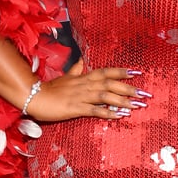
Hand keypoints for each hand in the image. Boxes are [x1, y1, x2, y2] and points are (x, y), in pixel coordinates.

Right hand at [28, 59, 147, 121]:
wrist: (34, 97)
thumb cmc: (49, 89)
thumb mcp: (65, 77)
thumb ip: (75, 70)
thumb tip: (82, 61)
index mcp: (83, 77)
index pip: (106, 72)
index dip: (121, 72)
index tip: (137, 73)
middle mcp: (85, 85)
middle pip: (110, 83)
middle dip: (128, 88)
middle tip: (144, 93)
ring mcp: (81, 96)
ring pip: (105, 96)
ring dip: (122, 100)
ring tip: (136, 106)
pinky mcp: (75, 108)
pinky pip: (94, 110)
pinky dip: (107, 112)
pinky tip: (119, 116)